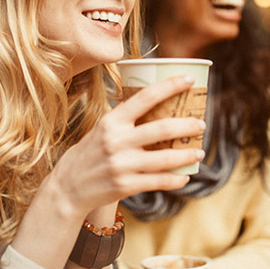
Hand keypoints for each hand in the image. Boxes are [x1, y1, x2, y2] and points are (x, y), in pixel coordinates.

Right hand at [47, 74, 205, 217]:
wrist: (68, 188)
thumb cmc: (88, 154)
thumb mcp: (100, 129)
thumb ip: (123, 118)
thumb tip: (150, 101)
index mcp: (111, 121)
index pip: (145, 97)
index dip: (170, 86)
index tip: (190, 80)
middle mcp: (117, 141)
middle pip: (162, 128)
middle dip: (187, 125)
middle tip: (201, 124)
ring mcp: (122, 164)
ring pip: (165, 158)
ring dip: (187, 155)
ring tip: (200, 151)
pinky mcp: (126, 185)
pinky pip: (158, 181)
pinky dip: (176, 180)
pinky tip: (185, 176)